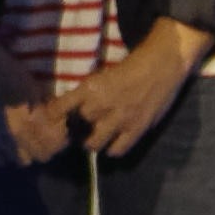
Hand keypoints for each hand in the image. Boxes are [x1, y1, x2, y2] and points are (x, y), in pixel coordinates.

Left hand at [66, 25, 205, 159]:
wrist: (160, 65)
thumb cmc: (130, 67)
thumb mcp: (101, 75)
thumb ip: (87, 93)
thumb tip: (69, 108)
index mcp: (90, 88)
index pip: (60, 108)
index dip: (54, 115)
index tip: (53, 118)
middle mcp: (101, 105)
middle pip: (76, 128)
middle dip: (75, 129)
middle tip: (78, 128)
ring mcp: (119, 120)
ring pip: (93, 144)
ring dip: (92, 142)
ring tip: (94, 138)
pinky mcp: (136, 129)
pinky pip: (117, 150)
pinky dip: (112, 149)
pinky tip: (114, 141)